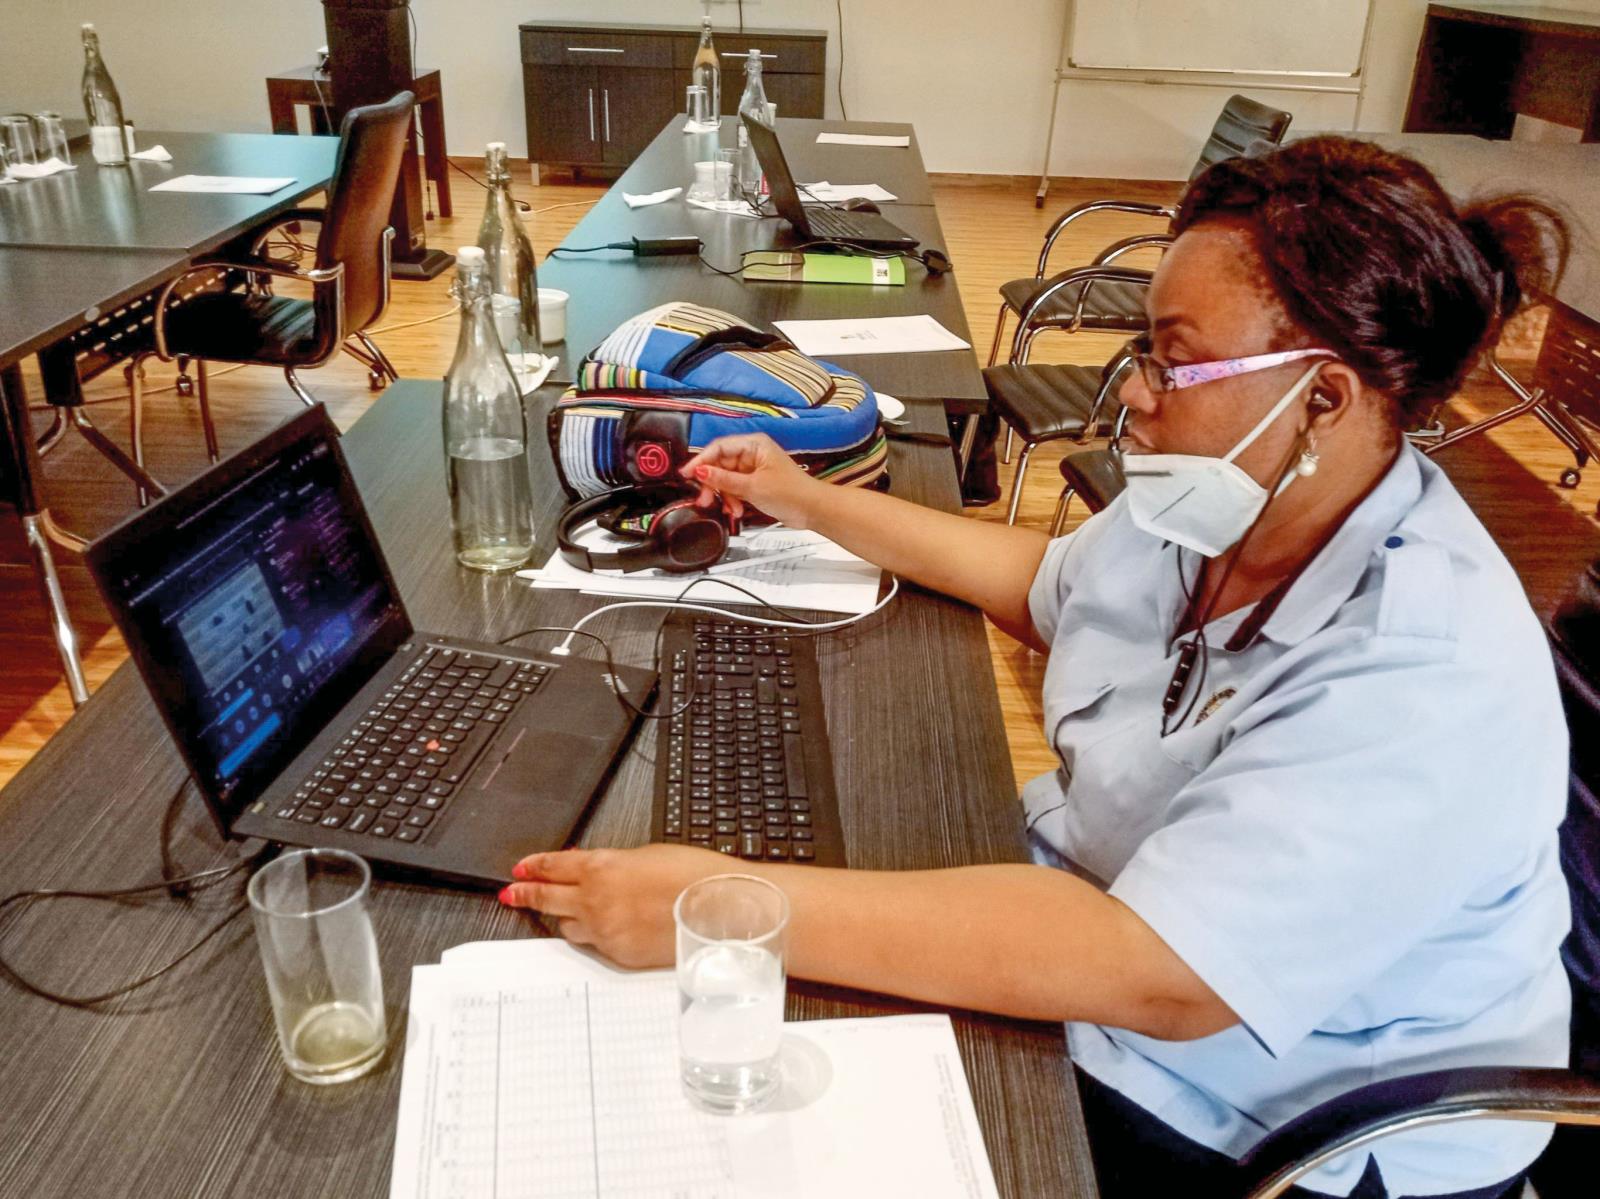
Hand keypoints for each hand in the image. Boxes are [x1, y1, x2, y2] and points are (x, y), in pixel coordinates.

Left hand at [499, 844, 728, 968]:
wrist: (719, 910)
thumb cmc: (693, 876)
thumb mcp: (647, 855)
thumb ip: (614, 864)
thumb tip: (597, 871)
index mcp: (603, 868)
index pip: (554, 867)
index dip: (533, 867)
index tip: (521, 870)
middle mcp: (596, 901)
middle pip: (548, 897)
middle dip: (527, 894)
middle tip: (513, 893)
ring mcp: (605, 932)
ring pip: (567, 926)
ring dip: (566, 916)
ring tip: (567, 912)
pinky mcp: (619, 955)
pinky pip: (594, 945)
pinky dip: (594, 935)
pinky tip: (606, 929)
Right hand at [680, 433, 820, 528]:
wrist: (812, 510)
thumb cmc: (791, 493)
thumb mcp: (752, 487)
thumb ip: (723, 479)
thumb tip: (699, 471)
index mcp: (754, 445)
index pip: (719, 447)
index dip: (700, 460)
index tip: (686, 474)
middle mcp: (752, 453)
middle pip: (720, 464)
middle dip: (712, 483)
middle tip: (704, 499)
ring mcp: (753, 469)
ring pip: (726, 478)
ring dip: (724, 495)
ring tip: (729, 509)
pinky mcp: (755, 483)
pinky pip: (735, 488)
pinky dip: (733, 499)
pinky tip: (736, 510)